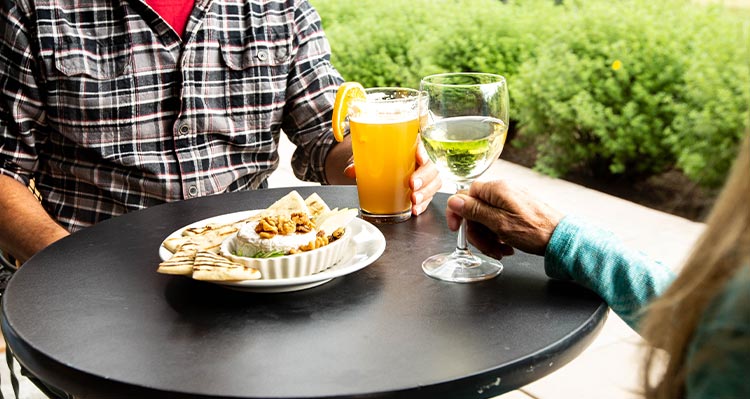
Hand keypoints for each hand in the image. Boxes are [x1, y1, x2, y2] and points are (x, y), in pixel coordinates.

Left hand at [344, 143, 440, 215]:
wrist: (380, 167)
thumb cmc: (379, 158)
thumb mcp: (369, 157)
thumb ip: (361, 162)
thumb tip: (350, 171)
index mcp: (410, 145)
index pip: (423, 144)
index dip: (424, 150)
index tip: (420, 158)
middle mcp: (421, 159)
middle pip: (431, 166)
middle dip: (425, 177)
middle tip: (412, 184)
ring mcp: (425, 175)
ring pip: (434, 182)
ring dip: (426, 192)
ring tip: (414, 200)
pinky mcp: (424, 189)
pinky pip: (429, 197)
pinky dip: (423, 204)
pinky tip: (415, 209)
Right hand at [445, 180, 562, 257]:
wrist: (562, 239)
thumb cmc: (535, 231)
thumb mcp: (498, 223)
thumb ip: (474, 211)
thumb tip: (453, 200)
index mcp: (496, 190)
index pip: (465, 195)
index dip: (458, 213)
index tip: (457, 229)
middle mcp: (503, 191)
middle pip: (475, 209)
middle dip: (477, 232)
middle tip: (486, 247)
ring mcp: (511, 200)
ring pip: (487, 218)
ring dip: (488, 237)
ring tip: (500, 251)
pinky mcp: (518, 210)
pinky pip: (499, 221)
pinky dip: (499, 235)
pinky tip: (507, 247)